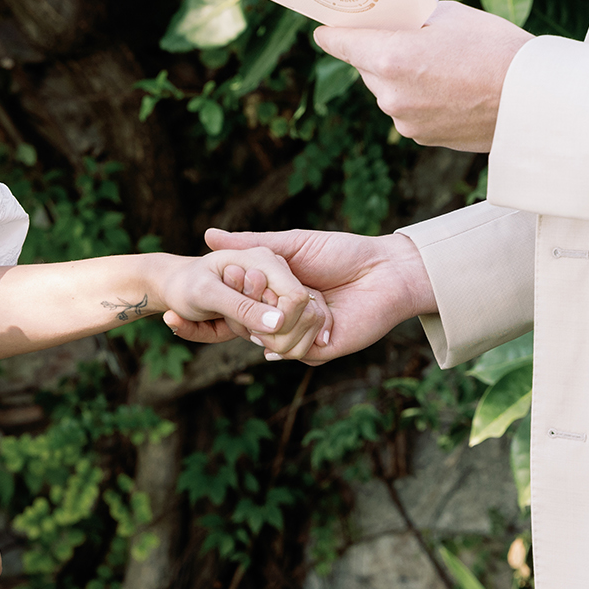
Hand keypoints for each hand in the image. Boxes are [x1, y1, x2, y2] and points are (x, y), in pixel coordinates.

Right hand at [165, 228, 436, 363]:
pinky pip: (293, 352)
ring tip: (314, 298)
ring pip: (270, 344)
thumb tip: (206, 236)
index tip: (203, 298)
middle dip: (250, 312)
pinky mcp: (320, 352)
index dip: (223, 306)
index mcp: (276, 298)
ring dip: (288, 319)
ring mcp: (302, 338)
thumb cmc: (342, 252)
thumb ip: (248, 244)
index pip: (239, 311)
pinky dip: (303, 332)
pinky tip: (325, 314)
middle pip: (249, 329)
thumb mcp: (288, 245)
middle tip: (268, 294)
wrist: (385, 270)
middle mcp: (286, 320)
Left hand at [314, 1, 532, 151]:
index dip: (333, 32)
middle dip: (377, 51)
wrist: (533, 101)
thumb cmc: (496, 49)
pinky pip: (407, 111)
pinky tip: (449, 88)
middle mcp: (389, 94)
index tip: (326, 28)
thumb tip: (391, 25)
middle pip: (365, 66)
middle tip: (401, 36)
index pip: (339, 42)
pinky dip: (418, 98)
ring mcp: (404, 121)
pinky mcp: (421, 137)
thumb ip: (410, 21)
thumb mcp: (449, 17)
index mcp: (390, 57)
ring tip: (438, 64)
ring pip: (386, 91)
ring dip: (399, 77)